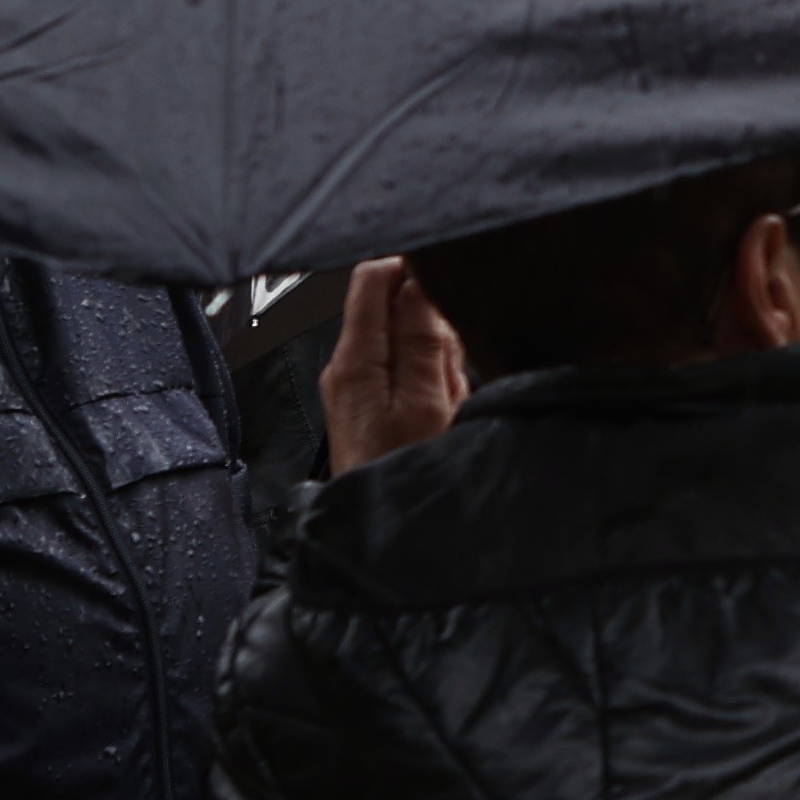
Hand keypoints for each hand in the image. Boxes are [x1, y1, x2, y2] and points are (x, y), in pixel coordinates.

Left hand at [319, 258, 470, 474]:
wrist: (383, 532)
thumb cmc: (401, 474)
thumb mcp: (426, 404)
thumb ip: (422, 340)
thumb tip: (421, 281)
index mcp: (356, 359)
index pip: (374, 275)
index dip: (414, 267)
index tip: (450, 284)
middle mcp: (347, 365)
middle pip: (392, 303)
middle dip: (434, 320)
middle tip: (452, 363)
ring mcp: (356, 383)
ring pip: (405, 335)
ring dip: (436, 353)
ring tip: (448, 395)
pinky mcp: (369, 401)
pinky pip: (406, 366)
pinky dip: (431, 377)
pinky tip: (441, 408)